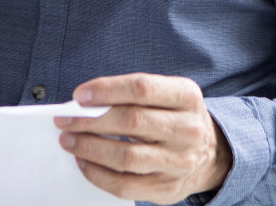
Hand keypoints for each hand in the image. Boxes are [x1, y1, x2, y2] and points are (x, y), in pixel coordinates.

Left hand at [54, 73, 231, 204]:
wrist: (211, 153)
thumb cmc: (174, 115)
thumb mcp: (165, 94)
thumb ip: (130, 95)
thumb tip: (84, 102)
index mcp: (186, 96)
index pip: (142, 88)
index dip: (107, 89)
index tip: (79, 95)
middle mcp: (188, 129)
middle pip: (132, 122)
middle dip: (90, 120)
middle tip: (64, 119)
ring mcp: (180, 161)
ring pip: (126, 156)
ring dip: (90, 148)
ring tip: (69, 140)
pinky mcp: (167, 188)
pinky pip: (125, 185)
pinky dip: (98, 174)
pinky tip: (83, 162)